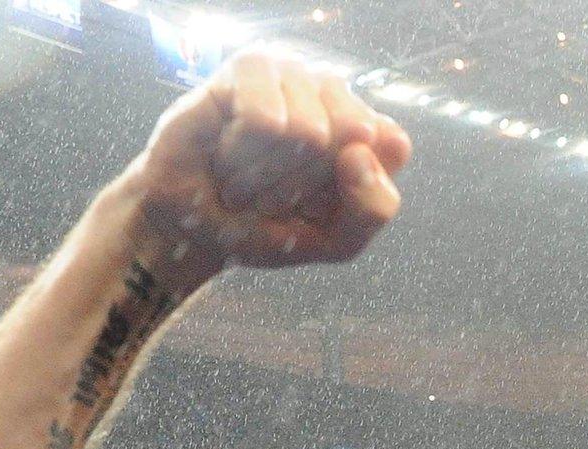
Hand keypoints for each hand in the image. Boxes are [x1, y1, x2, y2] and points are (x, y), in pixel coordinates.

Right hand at [128, 51, 412, 286]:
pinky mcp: (249, 67)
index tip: (316, 201)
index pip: (392, 145)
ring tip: (245, 175)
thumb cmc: (268, 227)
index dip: (351, 188)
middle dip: (308, 184)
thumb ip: (373, 210)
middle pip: (352, 137)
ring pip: (309, 130)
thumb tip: (361, 150)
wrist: (194, 229)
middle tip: (274, 192)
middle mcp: (336, 95)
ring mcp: (294, 76)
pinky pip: (266, 118)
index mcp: (370, 131)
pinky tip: (226, 151)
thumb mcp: (336, 241)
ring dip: (268, 173)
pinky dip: (242, 151)